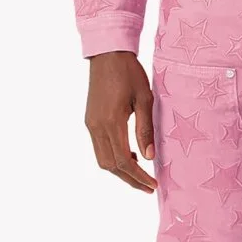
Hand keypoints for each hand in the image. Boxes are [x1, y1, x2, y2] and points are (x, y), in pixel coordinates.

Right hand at [84, 51, 156, 193]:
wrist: (108, 54)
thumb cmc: (129, 73)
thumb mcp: (145, 99)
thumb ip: (145, 129)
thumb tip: (149, 157)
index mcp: (111, 121)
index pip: (123, 160)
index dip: (138, 176)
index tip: (153, 185)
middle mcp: (96, 126)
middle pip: (109, 166)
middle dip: (129, 179)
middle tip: (148, 187)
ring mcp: (90, 124)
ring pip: (102, 159)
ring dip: (119, 170)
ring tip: (140, 173)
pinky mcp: (89, 121)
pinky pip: (99, 148)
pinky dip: (112, 157)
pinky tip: (129, 154)